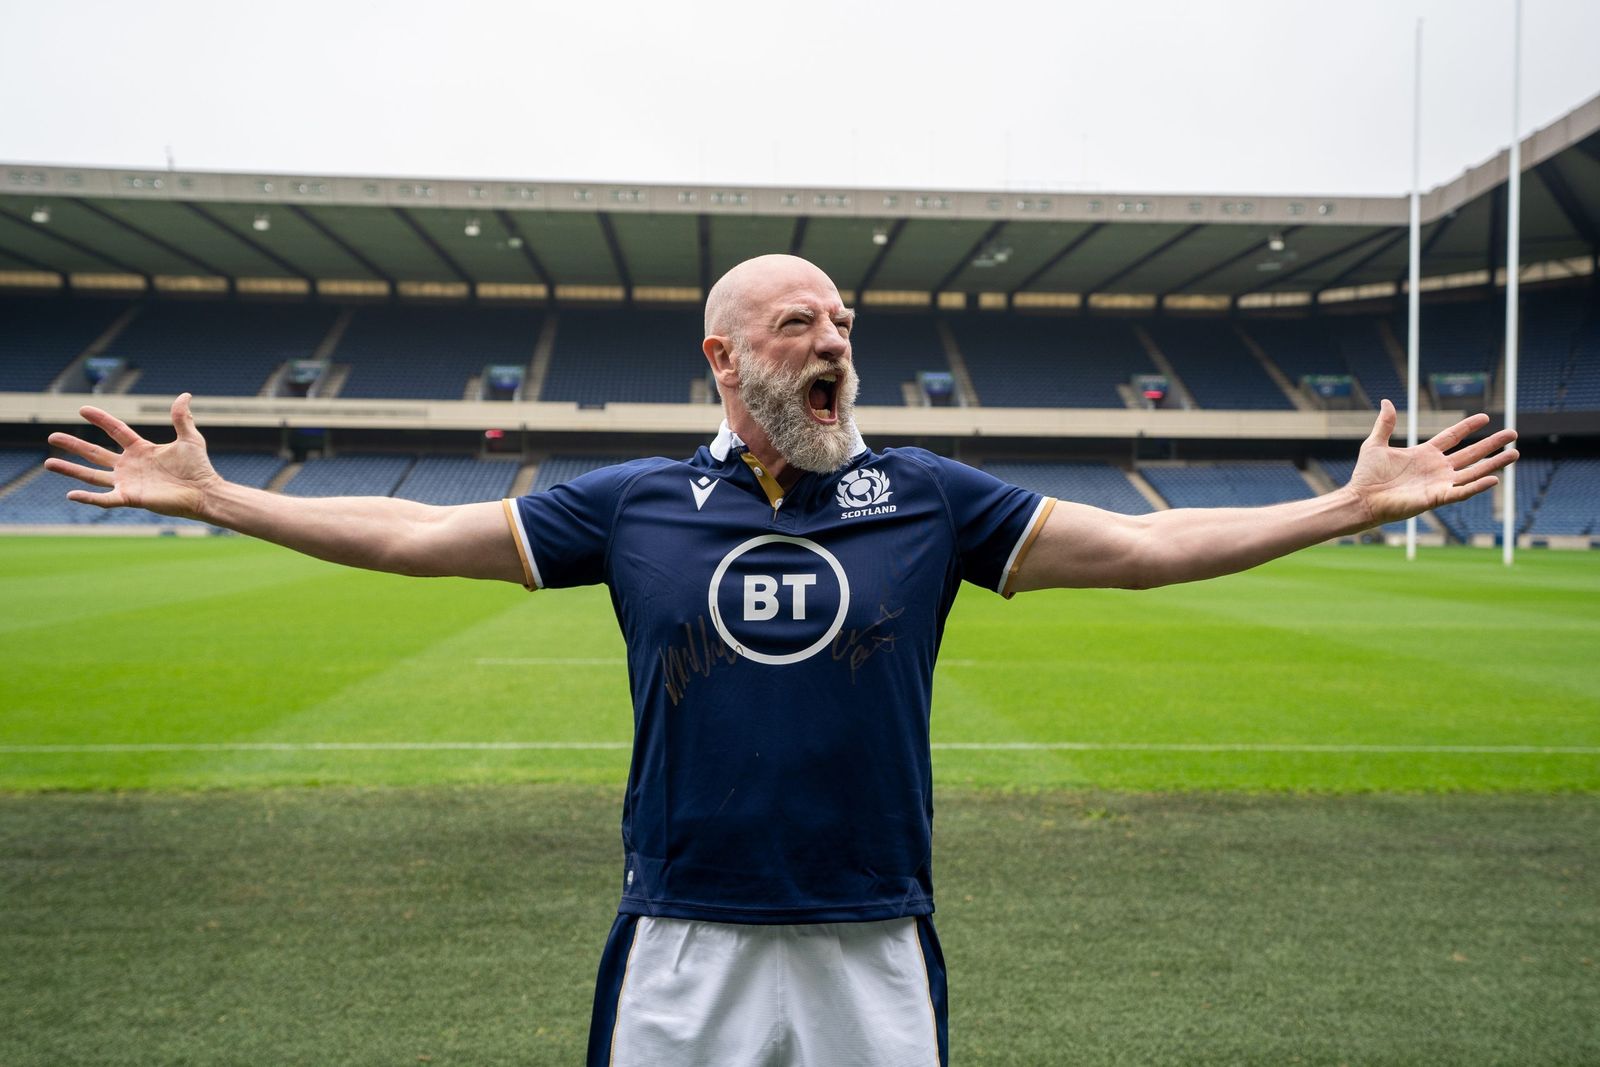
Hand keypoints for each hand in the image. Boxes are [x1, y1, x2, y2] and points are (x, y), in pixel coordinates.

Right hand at [45, 393, 221, 519]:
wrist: (204, 492)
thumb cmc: (198, 467)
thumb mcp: (189, 438)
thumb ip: (181, 417)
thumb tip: (185, 394)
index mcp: (141, 450)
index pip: (115, 430)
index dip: (100, 419)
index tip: (82, 408)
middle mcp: (129, 466)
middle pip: (95, 453)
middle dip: (73, 445)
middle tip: (51, 436)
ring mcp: (128, 482)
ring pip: (92, 475)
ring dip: (70, 469)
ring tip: (48, 462)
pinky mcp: (130, 498)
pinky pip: (104, 499)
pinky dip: (88, 498)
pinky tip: (70, 495)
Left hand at [1347, 399, 1517, 526]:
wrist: (1361, 499)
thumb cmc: (1367, 476)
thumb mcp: (1375, 444)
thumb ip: (1385, 424)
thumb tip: (1387, 401)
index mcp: (1424, 454)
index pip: (1452, 437)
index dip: (1468, 427)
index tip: (1486, 417)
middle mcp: (1436, 468)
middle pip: (1470, 453)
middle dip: (1491, 444)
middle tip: (1513, 433)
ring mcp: (1439, 483)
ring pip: (1473, 472)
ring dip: (1494, 464)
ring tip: (1514, 453)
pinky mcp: (1436, 498)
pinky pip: (1462, 492)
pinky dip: (1477, 486)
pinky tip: (1494, 479)